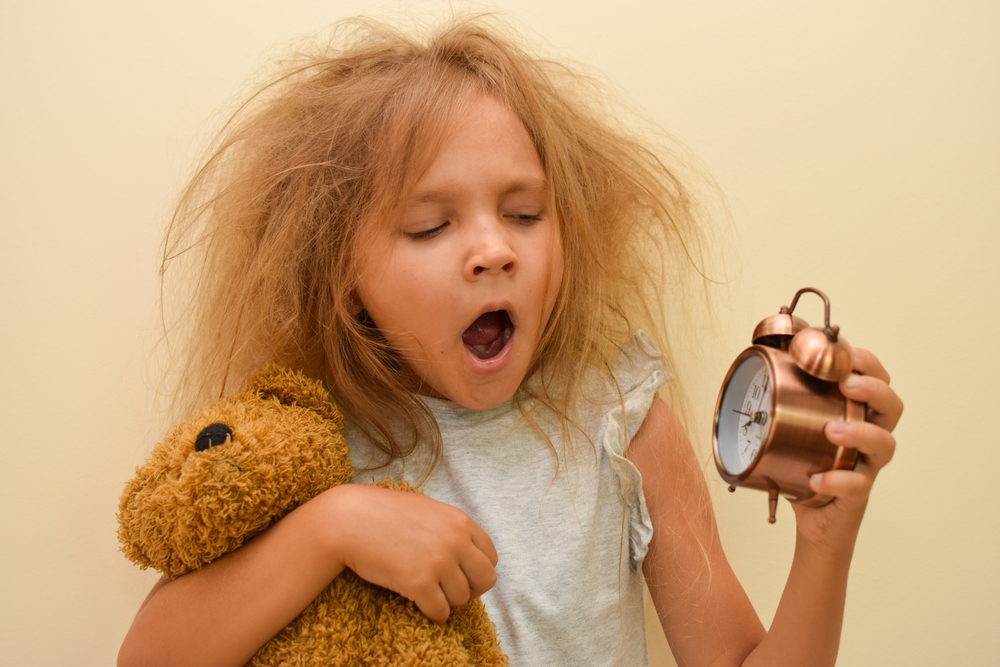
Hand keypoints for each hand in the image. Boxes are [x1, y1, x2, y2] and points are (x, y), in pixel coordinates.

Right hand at [323, 485, 497, 622]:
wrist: (349, 520)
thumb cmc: (384, 513)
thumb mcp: (428, 510)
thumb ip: (451, 528)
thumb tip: (468, 553)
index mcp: (460, 521)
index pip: (491, 557)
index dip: (477, 570)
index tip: (462, 575)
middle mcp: (455, 541)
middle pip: (486, 580)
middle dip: (471, 589)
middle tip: (450, 590)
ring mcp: (439, 562)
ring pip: (462, 599)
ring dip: (446, 600)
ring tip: (428, 591)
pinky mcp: (419, 582)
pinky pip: (440, 612)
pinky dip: (432, 613)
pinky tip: (419, 603)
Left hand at [791, 348, 903, 548]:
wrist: (810, 512)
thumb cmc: (805, 459)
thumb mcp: (793, 418)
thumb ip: (788, 380)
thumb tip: (776, 340)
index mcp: (858, 411)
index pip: (878, 379)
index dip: (868, 364)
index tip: (847, 353)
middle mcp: (870, 435)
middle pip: (892, 407)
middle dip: (874, 390)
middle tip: (846, 385)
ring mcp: (866, 465)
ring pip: (885, 445)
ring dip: (861, 433)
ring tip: (832, 430)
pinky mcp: (855, 494)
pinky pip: (858, 486)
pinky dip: (839, 480)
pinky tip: (816, 478)